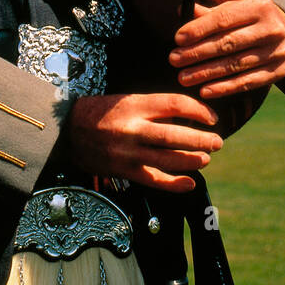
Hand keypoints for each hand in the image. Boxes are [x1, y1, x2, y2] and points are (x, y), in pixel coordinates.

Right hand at [66, 92, 222, 192]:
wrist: (67, 130)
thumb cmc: (101, 112)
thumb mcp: (127, 100)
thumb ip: (154, 108)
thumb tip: (189, 116)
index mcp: (134, 104)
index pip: (174, 104)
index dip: (198, 111)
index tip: (211, 117)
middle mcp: (132, 128)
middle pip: (174, 135)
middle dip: (201, 139)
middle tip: (217, 141)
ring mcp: (128, 152)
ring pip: (167, 158)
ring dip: (192, 160)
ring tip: (206, 158)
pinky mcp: (124, 170)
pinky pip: (153, 180)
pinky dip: (174, 184)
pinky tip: (190, 183)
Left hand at [168, 0, 284, 97]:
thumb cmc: (252, 19)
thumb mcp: (237, 8)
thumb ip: (211, 13)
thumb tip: (182, 10)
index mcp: (260, 7)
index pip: (224, 19)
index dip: (199, 30)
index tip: (178, 39)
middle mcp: (272, 29)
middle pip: (228, 43)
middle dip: (197, 53)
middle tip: (175, 60)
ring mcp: (278, 52)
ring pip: (235, 65)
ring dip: (206, 73)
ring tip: (184, 77)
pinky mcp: (279, 71)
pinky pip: (248, 82)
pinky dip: (225, 88)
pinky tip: (205, 90)